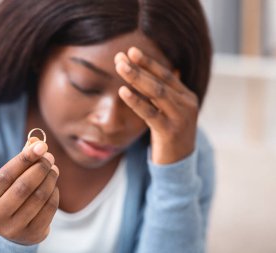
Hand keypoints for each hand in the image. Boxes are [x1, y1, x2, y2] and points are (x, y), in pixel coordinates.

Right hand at [0, 137, 58, 244]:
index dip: (25, 159)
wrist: (11, 228)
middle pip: (23, 186)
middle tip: (49, 157)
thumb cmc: (8, 195)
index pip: (6, 175)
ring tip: (53, 169)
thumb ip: (20, 160)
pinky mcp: (31, 235)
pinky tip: (53, 186)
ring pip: (39, 197)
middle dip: (40, 168)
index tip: (41, 145)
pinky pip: (49, 208)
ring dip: (50, 178)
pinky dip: (54, 193)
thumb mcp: (7, 180)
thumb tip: (36, 142)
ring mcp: (12, 229)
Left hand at [115, 47, 198, 163]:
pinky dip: (136, 101)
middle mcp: (187, 104)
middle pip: (160, 81)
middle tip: (120, 56)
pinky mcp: (170, 132)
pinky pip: (150, 113)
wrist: (179, 164)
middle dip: (138, 67)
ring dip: (136, 78)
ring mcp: (180, 118)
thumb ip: (161, 94)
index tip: (131, 51)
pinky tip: (123, 91)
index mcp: (187, 97)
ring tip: (119, 66)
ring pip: (156, 93)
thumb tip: (143, 74)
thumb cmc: (169, 135)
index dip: (148, 62)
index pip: (166, 74)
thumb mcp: (168, 112)